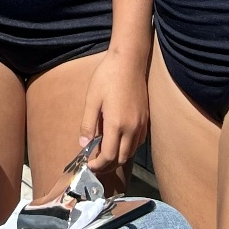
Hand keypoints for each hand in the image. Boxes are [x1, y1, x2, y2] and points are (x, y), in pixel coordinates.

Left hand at [77, 49, 148, 171]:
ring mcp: (141, 125)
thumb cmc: (107, 77)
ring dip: (118, 159)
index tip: (89, 165)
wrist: (129, 62)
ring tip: (104, 155)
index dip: (98, 165)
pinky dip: (128, 149)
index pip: (108, 156)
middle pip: (121, 159)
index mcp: (116, 124)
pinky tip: (118, 143)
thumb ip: (88, 124)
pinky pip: (138, 143)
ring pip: (131, 153)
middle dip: (107, 166)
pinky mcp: (146, 120)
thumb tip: (83, 144)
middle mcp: (131, 128)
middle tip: (95, 164)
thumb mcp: (92, 100)